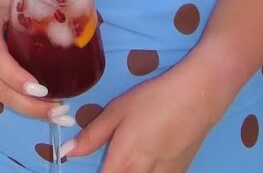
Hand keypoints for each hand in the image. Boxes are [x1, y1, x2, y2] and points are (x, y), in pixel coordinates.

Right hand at [0, 0, 64, 120]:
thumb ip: (32, 9)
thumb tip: (66, 18)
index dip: (18, 78)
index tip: (42, 90)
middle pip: (3, 91)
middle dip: (32, 107)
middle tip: (62, 111)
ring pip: (3, 98)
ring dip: (30, 110)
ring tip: (60, 114)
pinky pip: (2, 94)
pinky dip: (22, 103)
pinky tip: (43, 107)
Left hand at [61, 64, 215, 171]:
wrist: (197, 97)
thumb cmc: (153, 99)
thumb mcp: (117, 110)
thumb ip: (92, 135)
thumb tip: (66, 151)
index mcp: (123, 161)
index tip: (99, 166)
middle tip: (113, 160)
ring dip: (130, 172)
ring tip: (130, 157)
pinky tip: (148, 159)